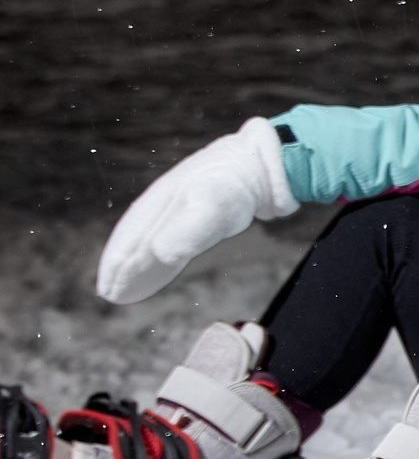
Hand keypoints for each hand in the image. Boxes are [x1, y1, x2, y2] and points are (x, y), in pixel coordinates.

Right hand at [96, 118, 297, 303]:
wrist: (271, 164)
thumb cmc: (241, 183)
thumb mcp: (216, 205)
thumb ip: (189, 229)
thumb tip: (159, 252)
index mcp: (162, 198)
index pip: (133, 234)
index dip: (118, 261)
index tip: (107, 287)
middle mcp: (169, 201)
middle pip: (139, 238)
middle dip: (123, 265)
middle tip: (110, 293)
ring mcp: (186, 206)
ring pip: (156, 240)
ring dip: (142, 265)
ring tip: (127, 290)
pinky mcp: (206, 214)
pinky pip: (177, 240)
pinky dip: (165, 258)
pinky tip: (161, 265)